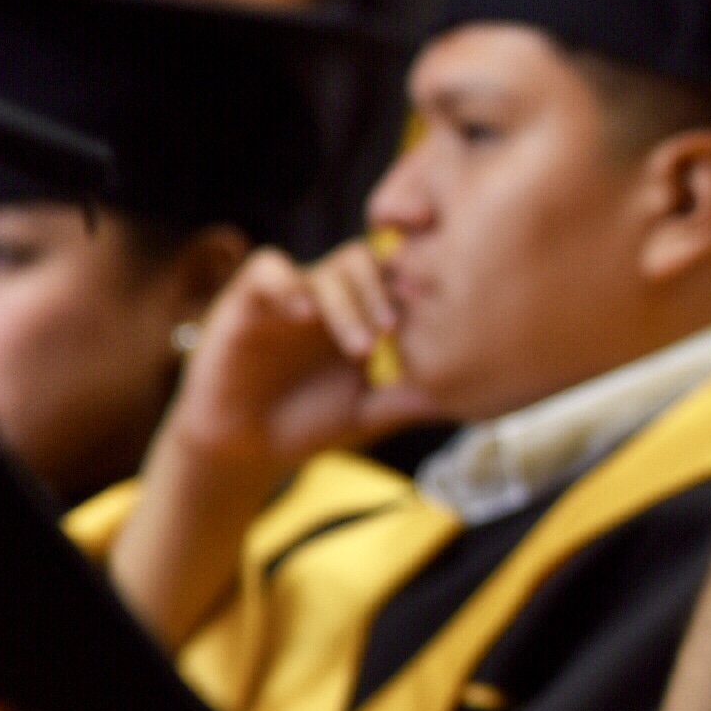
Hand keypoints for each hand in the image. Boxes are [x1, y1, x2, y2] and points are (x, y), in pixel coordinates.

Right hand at [158, 243, 440, 486]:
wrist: (242, 448)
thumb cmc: (308, 425)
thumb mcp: (368, 413)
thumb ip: (409, 398)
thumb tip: (468, 392)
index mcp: (361, 315)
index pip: (396, 278)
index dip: (417, 291)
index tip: (433, 322)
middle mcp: (330, 298)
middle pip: (369, 261)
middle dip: (385, 293)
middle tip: (392, 333)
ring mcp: (291, 296)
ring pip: (329, 267)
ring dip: (349, 301)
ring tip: (361, 346)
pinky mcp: (246, 301)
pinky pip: (269, 268)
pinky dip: (288, 283)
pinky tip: (305, 315)